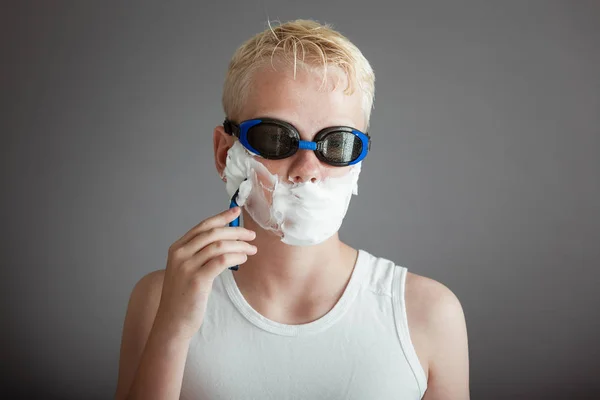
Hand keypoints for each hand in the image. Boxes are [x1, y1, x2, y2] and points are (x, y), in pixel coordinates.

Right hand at [153, 207, 255, 340]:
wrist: (173, 322)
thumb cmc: (184, 297)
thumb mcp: (187, 270)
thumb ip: (200, 254)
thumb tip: (226, 239)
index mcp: (177, 248)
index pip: (203, 226)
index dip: (221, 217)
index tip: (237, 211)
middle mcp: (180, 254)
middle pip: (213, 233)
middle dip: (235, 231)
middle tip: (251, 235)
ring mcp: (187, 267)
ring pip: (219, 245)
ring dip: (240, 245)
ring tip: (252, 249)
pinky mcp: (197, 280)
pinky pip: (222, 261)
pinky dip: (236, 256)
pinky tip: (244, 259)